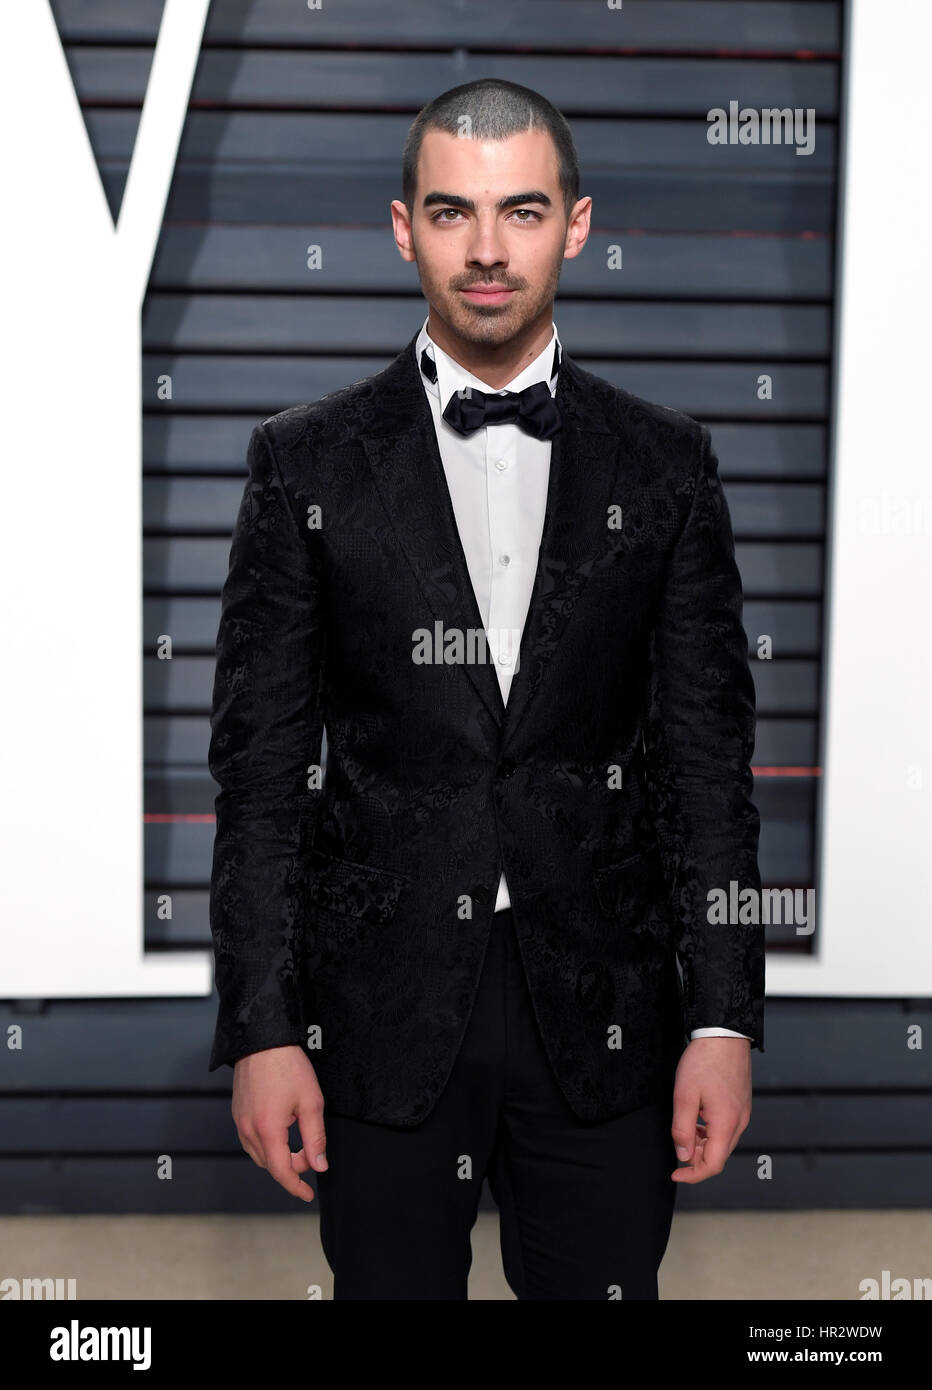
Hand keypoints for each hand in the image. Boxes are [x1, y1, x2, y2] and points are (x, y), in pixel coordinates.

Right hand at [232, 1045, 327, 1201]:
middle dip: (292, 1168)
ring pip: (259, 1155)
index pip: (281, 1171)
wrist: (262, 1040)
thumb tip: (319, 1165)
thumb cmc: (288, 1067)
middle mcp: (248, 1129)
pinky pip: (251, 1141)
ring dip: (279, 1157)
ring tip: (299, 1145)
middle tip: (312, 1156)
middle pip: (270, 1165)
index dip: (295, 1187)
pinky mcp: (238, 1113)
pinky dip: (268, 1146)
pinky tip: (282, 1133)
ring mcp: (240, 1121)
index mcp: (268, 1129)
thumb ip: (315, 1137)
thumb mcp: (311, 1102)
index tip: (308, 1194)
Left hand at [670, 1036, 751, 1183]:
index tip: (676, 1174)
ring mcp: (743, 1113)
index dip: (693, 1175)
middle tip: (678, 1147)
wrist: (724, 1035)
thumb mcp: (684, 1096)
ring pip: (723, 1143)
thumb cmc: (704, 1061)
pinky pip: (727, 1129)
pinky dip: (711, 1132)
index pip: (713, 1165)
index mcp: (726, 1123)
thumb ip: (683, 1129)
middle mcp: (739, 1122)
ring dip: (704, 1145)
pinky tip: (699, 1119)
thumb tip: (683, 1155)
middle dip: (697, 1159)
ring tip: (686, 1130)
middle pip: (719, 1156)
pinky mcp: (742, 1105)